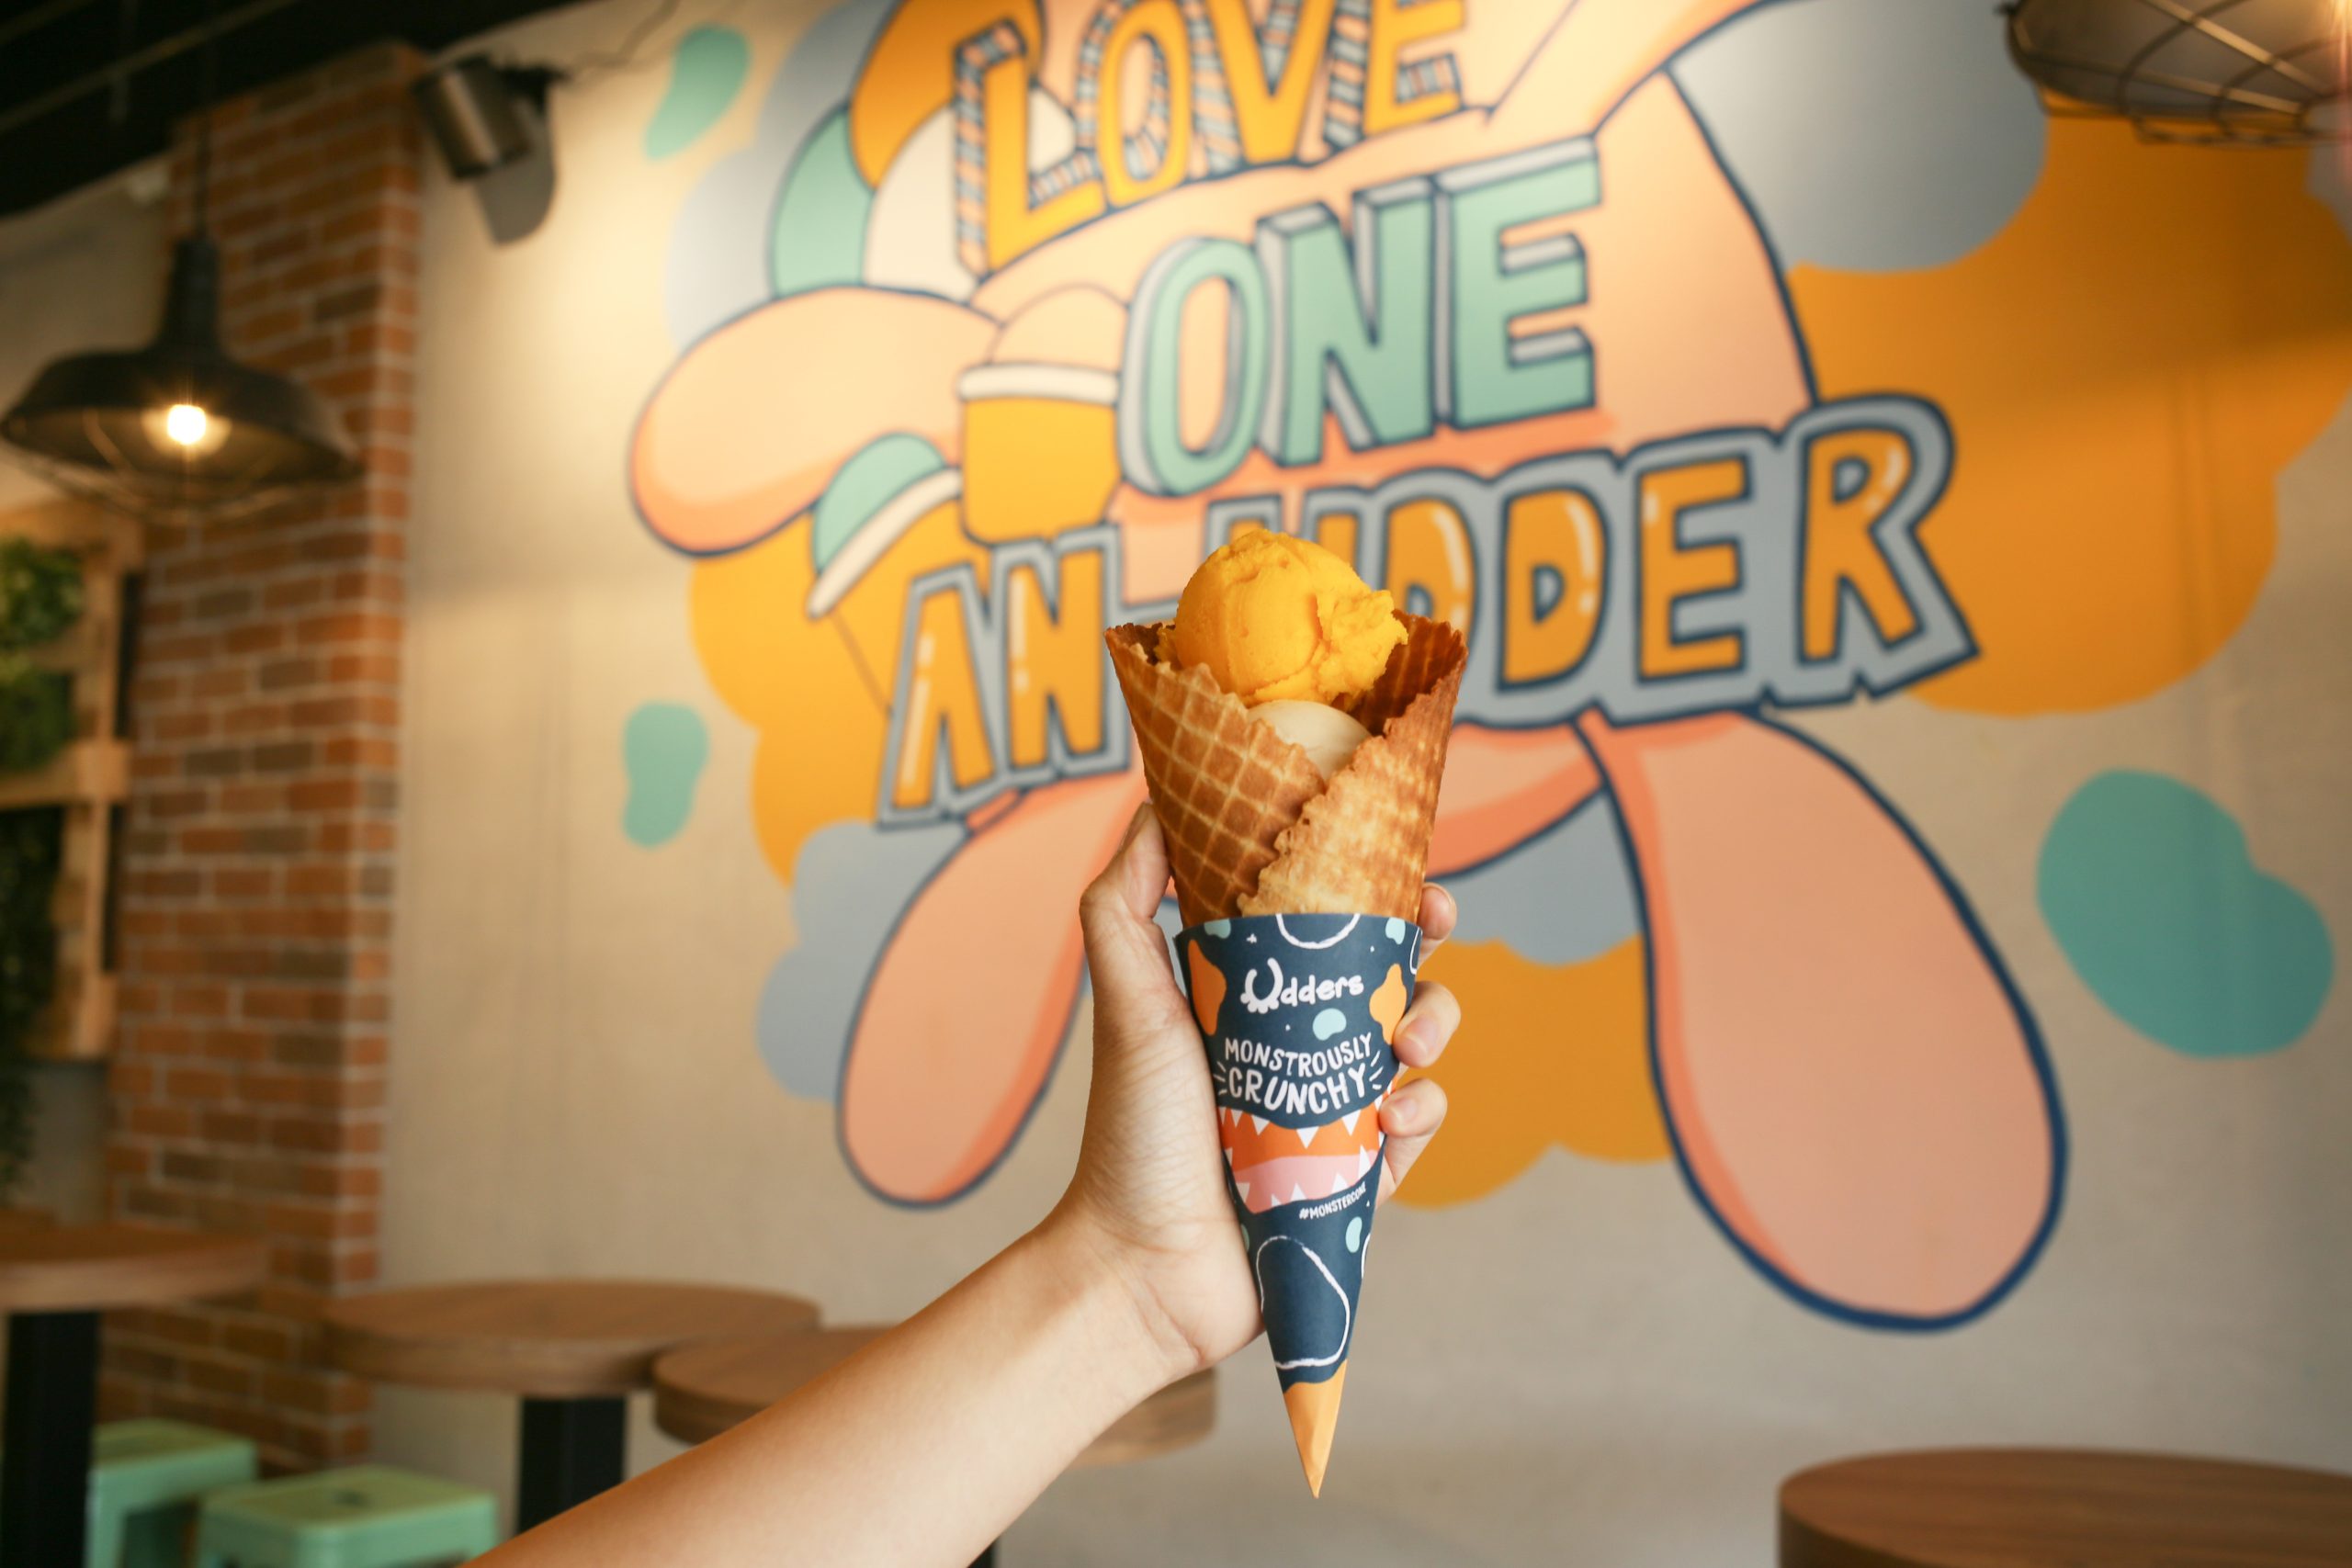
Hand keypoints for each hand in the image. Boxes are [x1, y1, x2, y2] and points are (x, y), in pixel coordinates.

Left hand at [1050, 805, 1459, 1381]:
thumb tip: (1153, 808)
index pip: (1329, 930)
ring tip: (1406, 1049)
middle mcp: (1296, 1049)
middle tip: (1434, 938)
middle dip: (1427, 954)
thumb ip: (1122, 905)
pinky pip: (1418, 1131)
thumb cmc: (1129, 1135)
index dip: (1379, 895)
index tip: (1410, 875)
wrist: (1145, 1268)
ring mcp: (1333, 1113)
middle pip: (1393, 979)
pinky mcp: (1359, 1176)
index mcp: (1249, 1000)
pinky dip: (1421, 1117)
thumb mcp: (1127, 1004)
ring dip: (1434, 1027)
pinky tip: (1392, 1122)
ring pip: (1419, 1051)